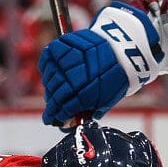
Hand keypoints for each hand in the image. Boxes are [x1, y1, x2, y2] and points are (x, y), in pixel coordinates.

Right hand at [38, 2, 161, 126]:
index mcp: (84, 95)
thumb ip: (89, 111)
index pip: (62, 109)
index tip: (50, 119)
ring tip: (56, 89)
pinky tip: (53, 71)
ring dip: (50, 86)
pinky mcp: (61, 46)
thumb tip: (73, 120)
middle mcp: (72, 79)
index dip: (55, 116)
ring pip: (49, 79)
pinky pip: (46, 59)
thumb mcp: (106, 100)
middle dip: (52, 104)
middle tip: (52, 107)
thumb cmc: (116, 74)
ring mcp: (65, 61)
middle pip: (54, 96)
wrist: (121, 47)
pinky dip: (47, 66)